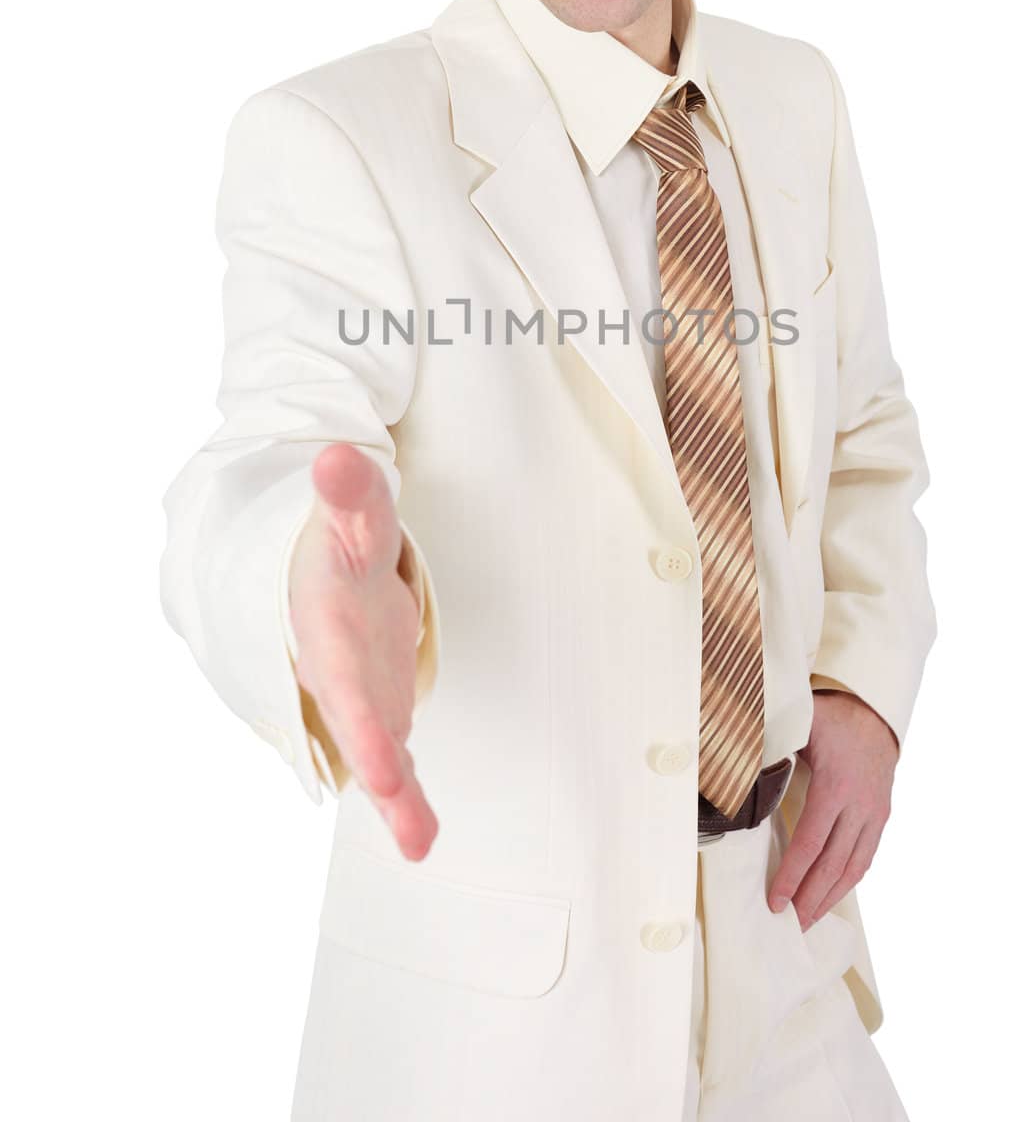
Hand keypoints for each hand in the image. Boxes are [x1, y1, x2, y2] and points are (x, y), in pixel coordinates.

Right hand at [288, 442, 438, 861]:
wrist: (316, 575)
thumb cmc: (337, 546)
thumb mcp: (352, 515)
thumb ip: (350, 493)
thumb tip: (336, 457)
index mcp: (329, 632)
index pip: (345, 683)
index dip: (360, 724)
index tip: (383, 766)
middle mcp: (338, 677)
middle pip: (356, 729)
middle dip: (376, 765)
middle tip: (397, 800)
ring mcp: (360, 700)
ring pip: (376, 756)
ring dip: (396, 800)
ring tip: (419, 842)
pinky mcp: (379, 712)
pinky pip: (394, 757)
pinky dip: (405, 796)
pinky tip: (421, 836)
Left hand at [767, 691, 897, 930]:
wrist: (876, 712)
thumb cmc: (832, 718)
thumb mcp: (800, 725)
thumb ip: (770, 746)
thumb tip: (731, 762)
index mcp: (835, 786)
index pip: (810, 842)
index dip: (792, 875)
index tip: (776, 900)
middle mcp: (859, 806)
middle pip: (833, 864)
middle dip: (810, 898)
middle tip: (790, 924)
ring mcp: (874, 814)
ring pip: (853, 867)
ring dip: (830, 897)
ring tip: (809, 920)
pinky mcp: (882, 817)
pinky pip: (866, 856)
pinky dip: (848, 880)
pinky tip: (832, 895)